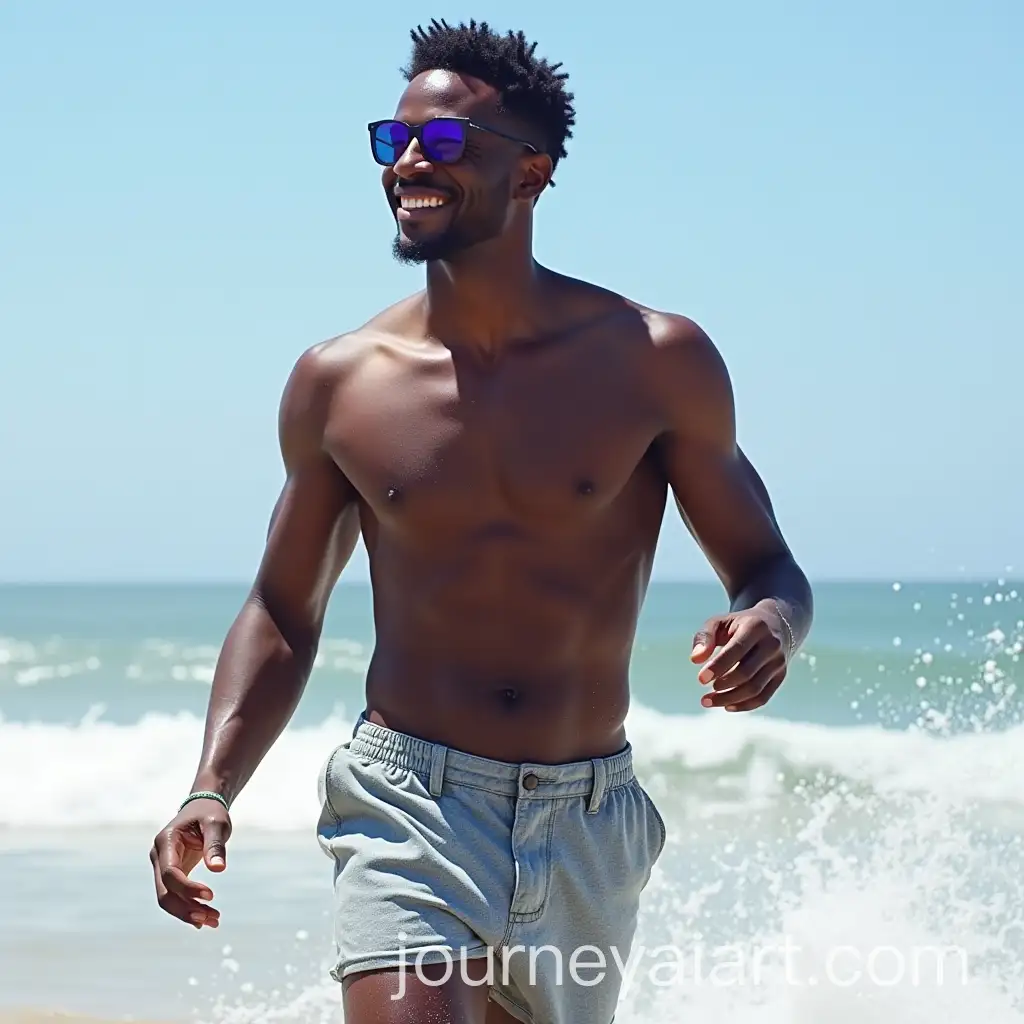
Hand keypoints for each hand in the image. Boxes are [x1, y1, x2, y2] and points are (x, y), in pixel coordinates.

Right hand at [150, 798, 230, 928]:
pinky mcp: (171, 874)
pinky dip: (188, 907)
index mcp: (166, 841)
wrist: (202, 807)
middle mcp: (158, 856)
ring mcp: (161, 866)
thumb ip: (215, 845)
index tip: (211, 895)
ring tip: (214, 921)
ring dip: (188, 912)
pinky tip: (204, 919)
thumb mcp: (216, 823)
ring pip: (168, 898)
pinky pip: (175, 895)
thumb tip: (218, 869)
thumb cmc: (210, 812)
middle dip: (186, 908)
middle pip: (164, 892)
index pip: (170, 873)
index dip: (188, 888)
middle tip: (212, 918)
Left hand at [690, 604, 789, 711]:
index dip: (718, 666)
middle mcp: (771, 644)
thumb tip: (695, 659)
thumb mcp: (719, 622)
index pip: (737, 650)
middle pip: (746, 673)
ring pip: (755, 689)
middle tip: (704, 694)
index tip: (701, 679)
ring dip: (730, 699)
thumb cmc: (738, 625)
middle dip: (723, 686)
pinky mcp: (780, 676)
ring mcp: (778, 662)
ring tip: (708, 701)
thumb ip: (704, 636)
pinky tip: (726, 706)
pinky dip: (744, 705)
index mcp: (755, 627)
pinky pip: (763, 697)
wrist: (774, 624)